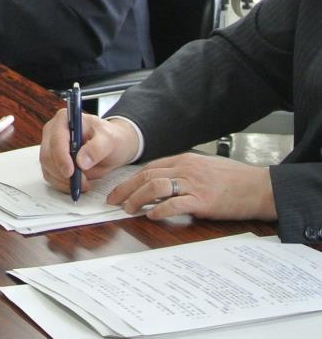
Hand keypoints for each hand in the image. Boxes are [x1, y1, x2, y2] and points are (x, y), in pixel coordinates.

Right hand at [39, 109, 140, 192]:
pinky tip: (76, 185)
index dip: (61, 157)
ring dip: (63, 181)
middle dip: (63, 173)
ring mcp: (49, 146)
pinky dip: (61, 184)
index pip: (56, 139)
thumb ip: (96, 149)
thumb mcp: (110, 140)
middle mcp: (52, 131)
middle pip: (47, 155)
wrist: (111, 146)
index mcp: (64, 119)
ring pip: (47, 167)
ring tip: (84, 184)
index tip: (70, 172)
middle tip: (83, 183)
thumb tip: (81, 162)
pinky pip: (49, 175)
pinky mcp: (50, 160)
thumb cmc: (110, 138)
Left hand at [107, 152, 277, 222]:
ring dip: (137, 198)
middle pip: (146, 176)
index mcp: (185, 160)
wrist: (260, 187)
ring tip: (128, 209)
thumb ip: (185, 172)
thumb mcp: (206, 168)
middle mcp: (186, 169)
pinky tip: (151, 215)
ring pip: (155, 186)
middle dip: (125, 189)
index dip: (131, 180)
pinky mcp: (203, 200)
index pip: (149, 168)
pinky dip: (160, 209)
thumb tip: (166, 183)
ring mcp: (194, 184)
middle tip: (113, 200)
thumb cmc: (236, 180)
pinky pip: (174, 203)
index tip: (119, 190)